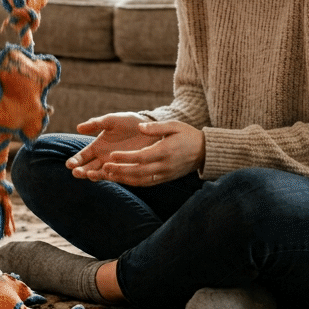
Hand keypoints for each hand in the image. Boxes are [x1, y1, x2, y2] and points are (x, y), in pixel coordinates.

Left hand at [66, 115, 205, 185]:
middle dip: (120, 171)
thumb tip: (140, 127)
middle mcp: (164, 166)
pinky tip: (121, 179)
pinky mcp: (165, 179)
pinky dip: (132, 182)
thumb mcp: (175, 125)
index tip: (112, 155)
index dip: (126, 157)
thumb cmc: (188, 135)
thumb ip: (156, 127)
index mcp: (166, 151)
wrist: (204, 152)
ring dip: (123, 179)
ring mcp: (165, 174)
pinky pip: (146, 183)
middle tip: (104, 168)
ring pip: (141, 180)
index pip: (142, 157)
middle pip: (138, 171)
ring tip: (108, 174)